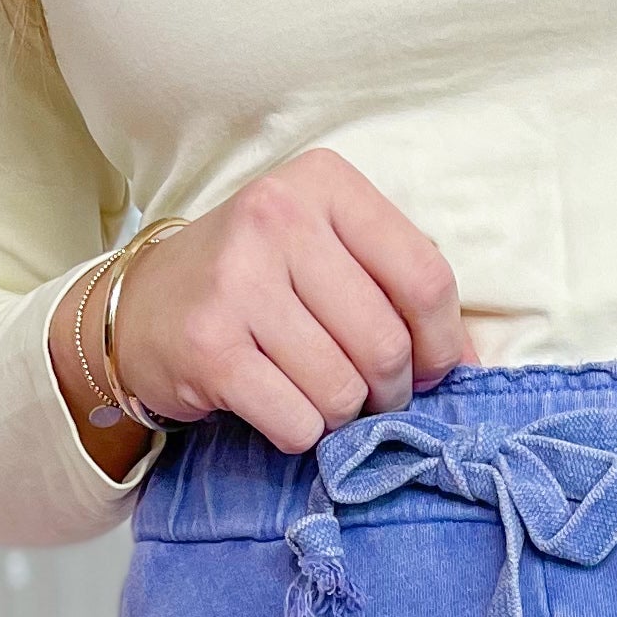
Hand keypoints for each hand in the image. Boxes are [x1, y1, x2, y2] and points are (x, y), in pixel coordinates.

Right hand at [54, 151, 474, 473]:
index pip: (426, 277)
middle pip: (386, 345)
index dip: (442, 344)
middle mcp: (278, 217)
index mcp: (324, 183)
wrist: (145, 306)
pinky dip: (300, 434)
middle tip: (368, 394)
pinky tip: (278, 406)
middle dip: (389, 391)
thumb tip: (472, 364)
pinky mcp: (210, 348)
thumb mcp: (328, 251)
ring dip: (341, 415)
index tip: (431, 369)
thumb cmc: (257, 282)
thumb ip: (399, 287)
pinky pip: (296, 422)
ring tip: (315, 395)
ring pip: (342, 391)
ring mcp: (238, 281)